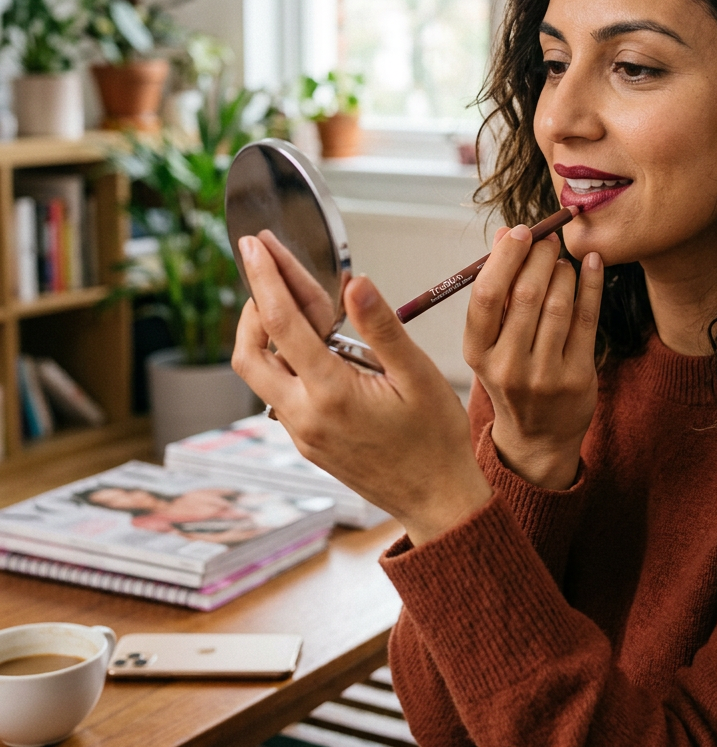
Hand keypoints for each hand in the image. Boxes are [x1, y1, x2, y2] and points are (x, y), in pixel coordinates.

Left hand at [232, 235, 491, 545]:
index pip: (282, 323)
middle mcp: (305, 416)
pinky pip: (279, 393)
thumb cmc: (436, 440)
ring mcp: (301, 433)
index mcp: (331, 394)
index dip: (265, 277)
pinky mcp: (307, 442)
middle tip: (269, 270)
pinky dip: (285, 359)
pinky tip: (315, 345)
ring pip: (260, 375)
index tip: (254, 245)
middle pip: (248, 353)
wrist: (438, 501)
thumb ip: (381, 326)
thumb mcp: (419, 376)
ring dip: (266, 334)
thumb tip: (354, 281)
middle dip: (252, 305)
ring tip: (298, 303)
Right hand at [463, 225, 603, 489]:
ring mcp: (544, 375)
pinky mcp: (577, 378)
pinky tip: (592, 264)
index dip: (505, 258)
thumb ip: (497, 289)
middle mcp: (507, 366)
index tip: (520, 232)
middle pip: (525, 296)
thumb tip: (505, 234)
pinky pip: (587, 320)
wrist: (537, 437)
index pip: (486, 296)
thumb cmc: (510, 374)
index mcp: (477, 353)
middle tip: (547, 238)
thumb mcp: (491, 341)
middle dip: (540, 257)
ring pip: (559, 305)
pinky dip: (592, 285)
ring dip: (564, 272)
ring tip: (562, 261)